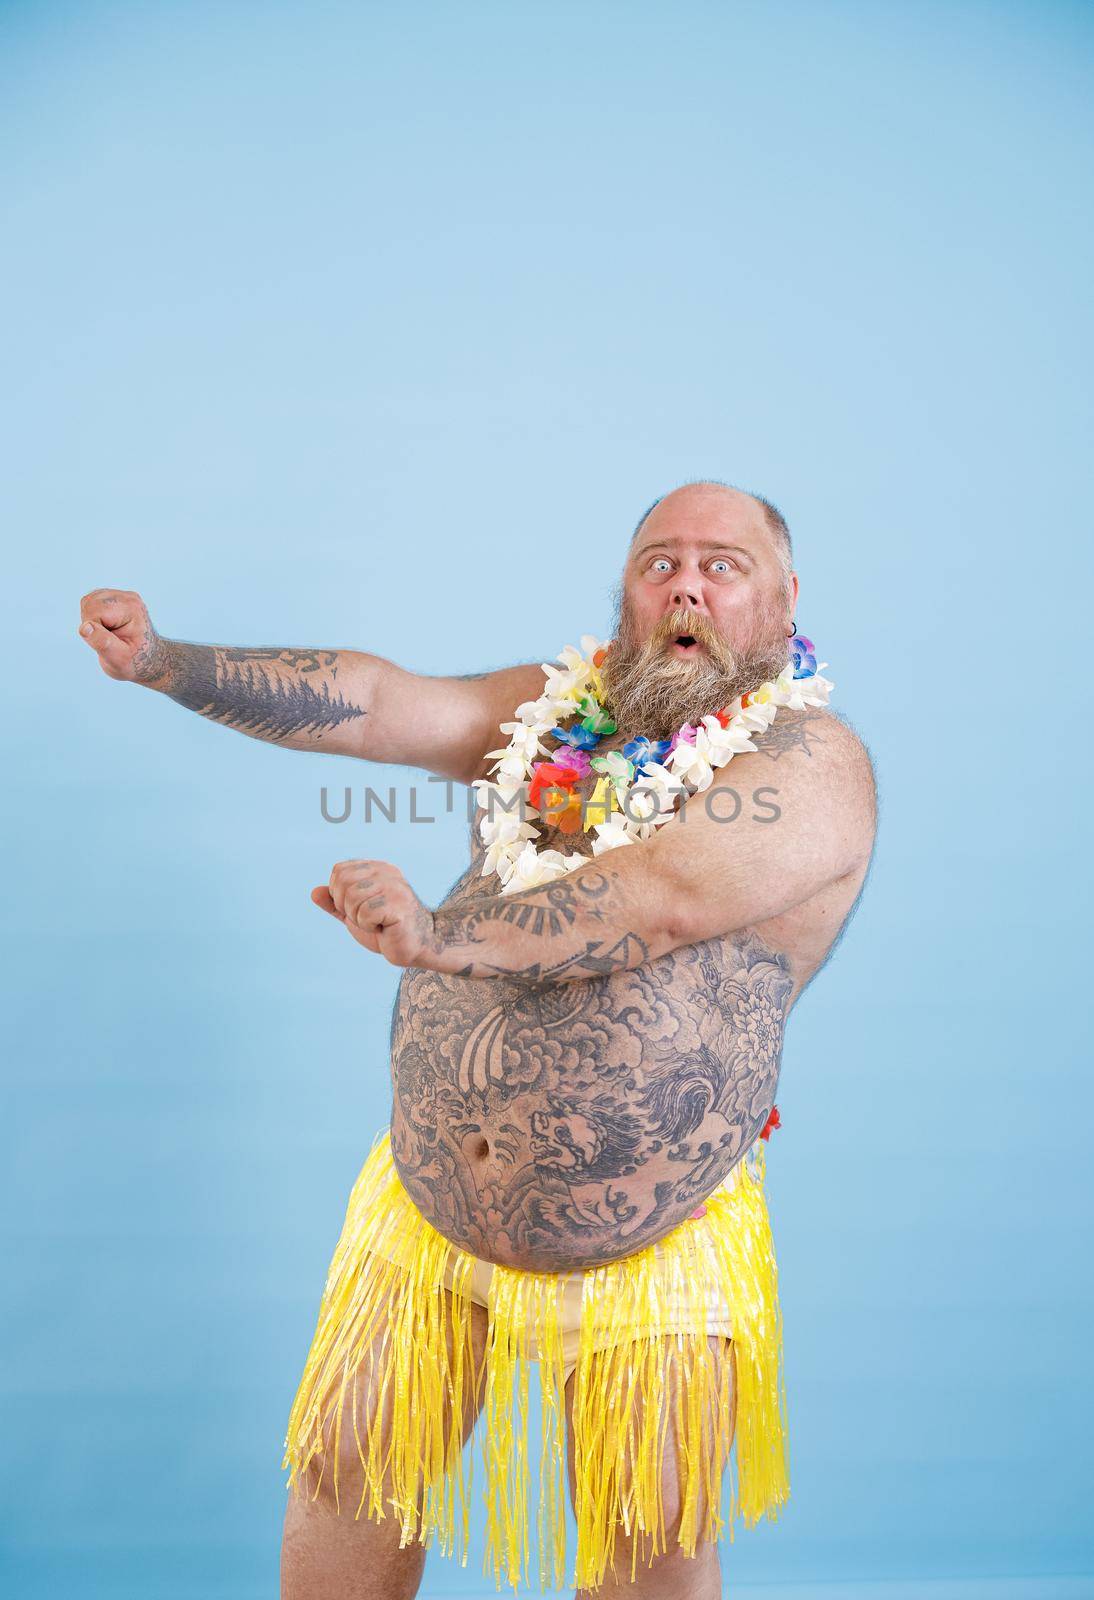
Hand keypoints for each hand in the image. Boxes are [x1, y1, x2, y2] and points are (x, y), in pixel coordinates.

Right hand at [78, 588, 166, 682]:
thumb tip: (85, 627)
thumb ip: (102, 643)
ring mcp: (122, 596)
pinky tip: (106, 627)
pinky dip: (92, 617)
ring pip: (87, 602)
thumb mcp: (119, 658)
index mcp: (132, 609)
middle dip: (92, 624)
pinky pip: (90, 602)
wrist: (147, 659)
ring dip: (91, 620)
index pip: (94, 612)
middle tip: (109, 639)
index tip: (111, 642)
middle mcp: (129, 598)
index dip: (94, 630)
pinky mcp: (115, 597)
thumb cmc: (135, 661)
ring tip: (108, 634)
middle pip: (89, 603)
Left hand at [312, 859, 435, 966]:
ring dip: (359, 919)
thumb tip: (314, 892)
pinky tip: (385, 928)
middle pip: (342, 882)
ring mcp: (394, 886)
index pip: (339, 871)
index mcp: (376, 868)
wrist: (416, 946)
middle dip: (347, 907)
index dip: (339, 894)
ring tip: (378, 923)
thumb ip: (335, 904)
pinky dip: (369, 927)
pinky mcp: (398, 904)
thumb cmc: (387, 930)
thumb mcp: (355, 914)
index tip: (359, 908)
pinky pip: (364, 914)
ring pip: (352, 899)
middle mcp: (386, 872)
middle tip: (368, 917)